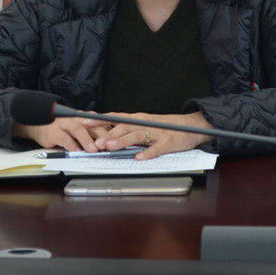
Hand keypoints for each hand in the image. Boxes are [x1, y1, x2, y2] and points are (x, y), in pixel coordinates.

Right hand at [12, 117, 111, 151]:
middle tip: (107, 146)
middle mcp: (76, 119)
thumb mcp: (79, 129)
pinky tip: (76, 151)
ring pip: (78, 130)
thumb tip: (108, 144)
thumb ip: (91, 134)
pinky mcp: (54, 132)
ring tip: (94, 150)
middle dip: (100, 135)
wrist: (39, 124)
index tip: (116, 140)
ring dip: (87, 140)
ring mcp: (64, 124)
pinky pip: (64, 138)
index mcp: (84, 118)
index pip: (99, 122)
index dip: (108, 131)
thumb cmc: (63, 128)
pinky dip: (71, 145)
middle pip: (91, 125)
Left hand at [81, 112, 214, 159]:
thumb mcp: (144, 125)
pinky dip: (148, 153)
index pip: (115, 117)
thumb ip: (127, 129)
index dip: (100, 119)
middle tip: (95, 143)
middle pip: (123, 128)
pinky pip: (156, 148)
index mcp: (137, 119)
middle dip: (108, 135)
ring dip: (122, 141)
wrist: (191, 126)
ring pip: (136, 136)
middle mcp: (145, 124)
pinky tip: (139, 157)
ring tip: (110, 147)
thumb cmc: (165, 127)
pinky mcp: (168, 143)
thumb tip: (105, 134)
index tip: (83, 121)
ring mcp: (156, 133)